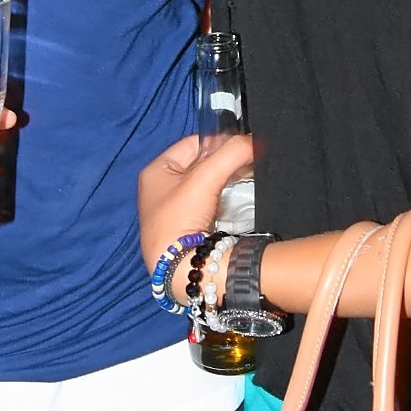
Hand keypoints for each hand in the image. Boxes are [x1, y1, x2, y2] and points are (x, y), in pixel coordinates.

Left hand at [138, 133, 253, 277]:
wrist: (178, 268)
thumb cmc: (181, 218)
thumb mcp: (205, 178)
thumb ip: (231, 153)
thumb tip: (254, 142)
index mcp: (156, 171)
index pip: (192, 143)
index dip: (218, 142)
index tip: (242, 146)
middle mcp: (160, 188)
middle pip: (200, 164)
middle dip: (224, 163)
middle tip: (249, 164)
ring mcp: (172, 209)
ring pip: (206, 184)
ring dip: (226, 182)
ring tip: (246, 180)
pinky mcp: (185, 227)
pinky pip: (208, 204)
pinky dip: (222, 200)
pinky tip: (236, 202)